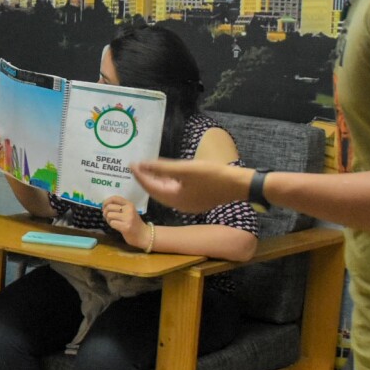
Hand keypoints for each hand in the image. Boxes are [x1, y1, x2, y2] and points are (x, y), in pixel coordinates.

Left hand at [101, 194, 145, 245]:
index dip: (106, 202)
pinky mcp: (125, 227)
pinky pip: (112, 223)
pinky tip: (117, 227)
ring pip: (109, 215)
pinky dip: (111, 225)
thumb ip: (119, 207)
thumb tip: (104, 205)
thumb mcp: (129, 211)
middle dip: (105, 213)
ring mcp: (128, 218)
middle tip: (108, 217)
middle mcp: (129, 209)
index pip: (114, 198)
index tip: (104, 207)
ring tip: (113, 222)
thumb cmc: (134, 223)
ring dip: (108, 220)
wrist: (143, 235)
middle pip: (109, 207)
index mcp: (129, 204)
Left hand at [131, 158, 249, 213]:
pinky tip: (166, 174)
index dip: (140, 175)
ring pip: (166, 192)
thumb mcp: (184, 169)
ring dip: (156, 180)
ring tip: (148, 169)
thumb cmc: (212, 176)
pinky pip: (176, 192)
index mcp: (174, 199)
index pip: (151, 187)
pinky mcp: (196, 200)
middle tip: (136, 166)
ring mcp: (188, 204)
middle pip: (156, 191)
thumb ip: (162, 168)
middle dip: (146, 178)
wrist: (238, 185)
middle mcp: (178, 205)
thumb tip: (142, 165)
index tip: (131, 164)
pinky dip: (168, 183)